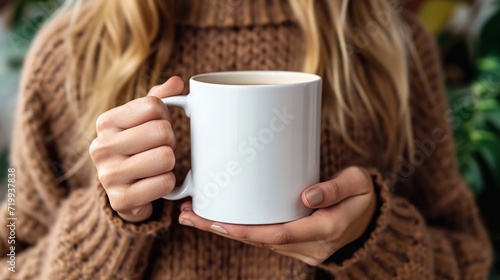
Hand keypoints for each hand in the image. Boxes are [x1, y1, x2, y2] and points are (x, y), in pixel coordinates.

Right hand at [89, 76, 183, 221]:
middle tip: (160, 149)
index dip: (165, 116)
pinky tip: (155, 183)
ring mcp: (108, 176)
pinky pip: (165, 183)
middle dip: (170, 141)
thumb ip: (159, 98)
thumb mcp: (143, 120)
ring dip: (170, 163)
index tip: (158, 126)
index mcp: (106, 122)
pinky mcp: (121, 200)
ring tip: (157, 166)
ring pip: (165, 157)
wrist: (124, 191)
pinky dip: (168, 183)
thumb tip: (177, 83)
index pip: (154, 105)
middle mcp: (101, 147)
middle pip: (162, 131)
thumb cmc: (137, 148)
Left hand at [178, 167, 376, 265]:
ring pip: (258, 243)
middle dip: (222, 230)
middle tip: (189, 216)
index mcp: (325, 230)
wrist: (372, 219)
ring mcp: (301, 248)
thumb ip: (336, 187)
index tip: (217, 221)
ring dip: (227, 230)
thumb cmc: (364, 196)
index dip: (246, 231)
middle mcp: (309, 245)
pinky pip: (265, 240)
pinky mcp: (296, 243)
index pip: (279, 235)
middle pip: (259, 241)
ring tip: (194, 215)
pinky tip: (221, 218)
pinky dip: (241, 231)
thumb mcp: (359, 183)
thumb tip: (308, 195)